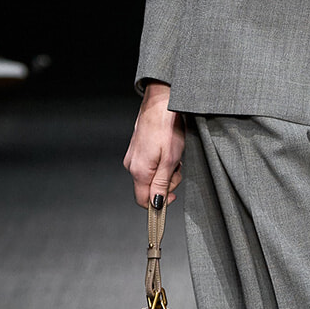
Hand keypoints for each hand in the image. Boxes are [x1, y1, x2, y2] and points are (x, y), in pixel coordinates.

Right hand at [123, 82, 184, 205]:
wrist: (161, 103)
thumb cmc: (167, 128)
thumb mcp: (170, 161)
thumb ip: (161, 184)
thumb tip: (156, 204)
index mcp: (139, 171)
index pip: (143, 200)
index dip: (159, 203)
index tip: (173, 196)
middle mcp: (131, 165)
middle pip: (149, 187)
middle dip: (166, 182)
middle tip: (178, 168)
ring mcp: (133, 156)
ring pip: (151, 175)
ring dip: (165, 171)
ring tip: (174, 156)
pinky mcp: (137, 148)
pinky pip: (149, 164)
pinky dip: (161, 161)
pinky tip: (168, 150)